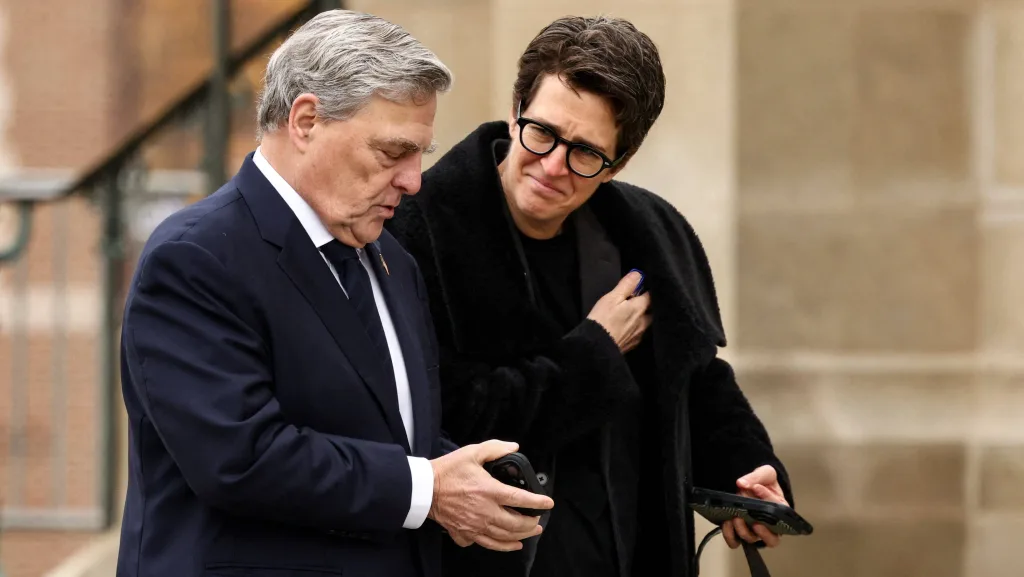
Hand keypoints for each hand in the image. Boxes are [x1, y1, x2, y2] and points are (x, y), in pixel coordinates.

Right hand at [428, 440, 553, 551]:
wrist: (424, 489)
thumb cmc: (447, 471)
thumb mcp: (472, 452)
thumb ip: (495, 449)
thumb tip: (513, 447)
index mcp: (490, 491)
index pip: (521, 499)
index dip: (538, 502)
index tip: (548, 503)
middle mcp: (485, 511)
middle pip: (516, 524)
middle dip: (532, 524)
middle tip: (538, 521)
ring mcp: (476, 526)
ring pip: (505, 537)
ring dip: (521, 536)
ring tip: (531, 533)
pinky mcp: (466, 534)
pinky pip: (488, 544)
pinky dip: (502, 546)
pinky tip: (510, 544)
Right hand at [586, 271, 651, 352]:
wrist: (596, 346)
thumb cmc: (603, 319)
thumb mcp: (612, 297)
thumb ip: (627, 285)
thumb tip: (638, 274)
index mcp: (640, 308)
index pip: (651, 295)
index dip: (646, 289)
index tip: (640, 286)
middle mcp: (644, 322)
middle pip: (652, 310)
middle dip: (647, 305)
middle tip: (636, 300)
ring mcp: (640, 334)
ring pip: (647, 323)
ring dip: (642, 318)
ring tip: (632, 314)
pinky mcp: (633, 344)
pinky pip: (640, 334)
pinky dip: (636, 328)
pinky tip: (627, 328)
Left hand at [722, 465, 786, 548]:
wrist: (752, 483)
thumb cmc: (764, 482)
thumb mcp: (765, 473)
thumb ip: (756, 477)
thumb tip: (742, 483)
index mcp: (780, 509)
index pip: (779, 510)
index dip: (768, 499)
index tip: (756, 488)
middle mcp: (769, 524)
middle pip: (772, 539)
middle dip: (762, 532)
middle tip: (754, 521)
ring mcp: (754, 529)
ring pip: (752, 539)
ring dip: (742, 530)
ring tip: (735, 517)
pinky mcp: (740, 530)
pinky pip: (735, 541)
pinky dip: (730, 535)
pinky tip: (726, 523)